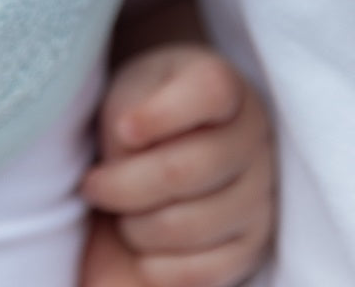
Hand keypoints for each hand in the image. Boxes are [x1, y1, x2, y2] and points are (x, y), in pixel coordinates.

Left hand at [80, 44, 273, 286]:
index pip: (209, 93)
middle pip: (183, 171)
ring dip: (136, 226)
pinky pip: (207, 271)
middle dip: (123, 186)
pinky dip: (159, 266)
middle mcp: (254, 136)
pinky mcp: (255, 241)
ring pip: (190, 226)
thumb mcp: (128, 92)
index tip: (122, 129)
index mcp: (225, 85)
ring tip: (118, 212)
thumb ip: (127, 122)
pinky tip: (138, 243)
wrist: (169, 128)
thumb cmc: (143, 104)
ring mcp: (261, 192)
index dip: (159, 115)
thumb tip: (121, 163)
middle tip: (94, 185)